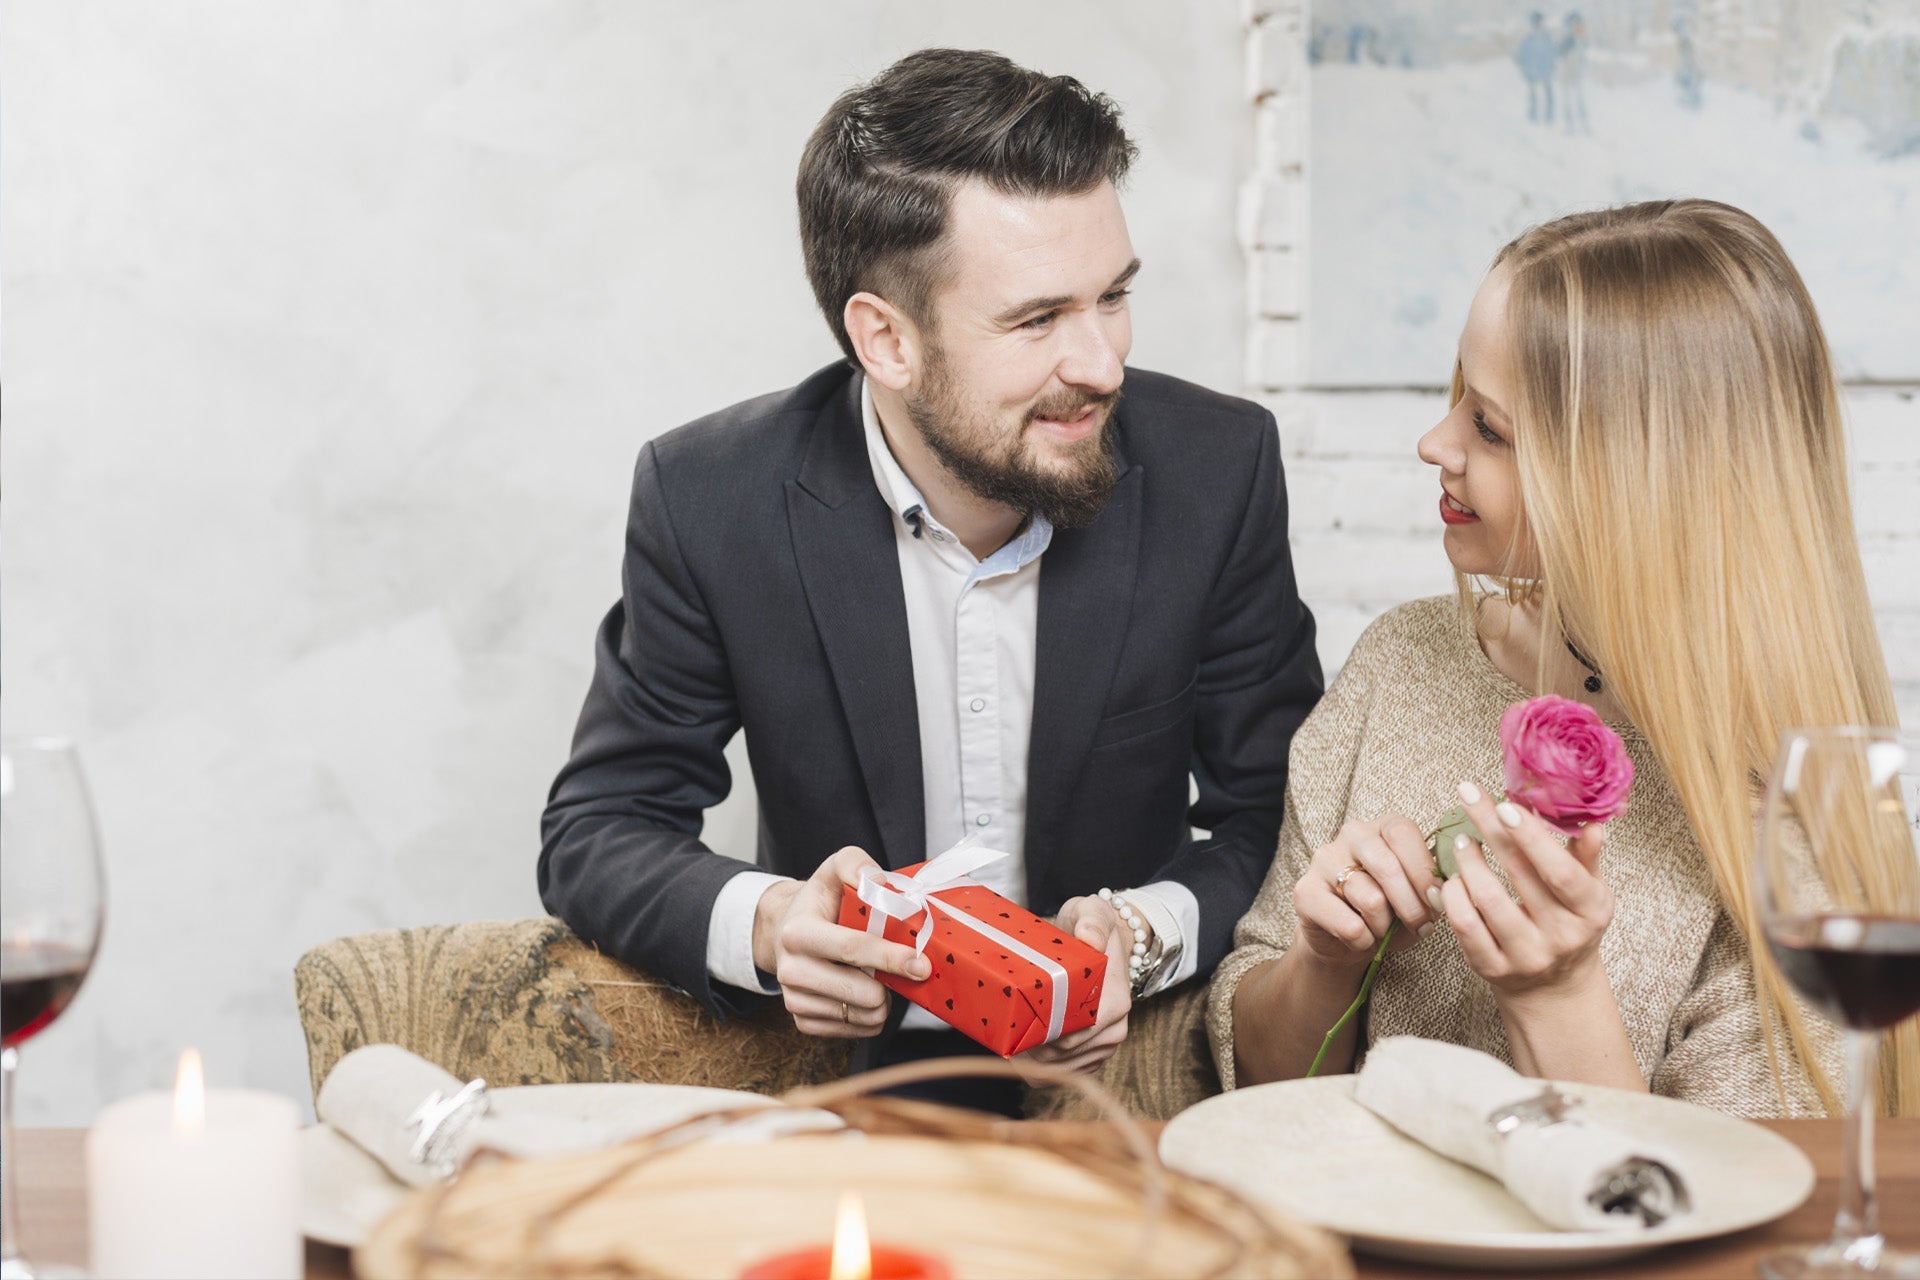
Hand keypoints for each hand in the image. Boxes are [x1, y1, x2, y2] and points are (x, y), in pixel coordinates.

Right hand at [751, 846, 931, 1037]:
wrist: (784, 932)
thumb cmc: (820, 902)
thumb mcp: (833, 869)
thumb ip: (855, 865)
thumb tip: (878, 881)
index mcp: (798, 932)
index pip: (851, 949)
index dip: (890, 957)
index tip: (920, 964)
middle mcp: (791, 970)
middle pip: (863, 992)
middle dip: (893, 982)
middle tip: (905, 967)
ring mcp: (795, 1000)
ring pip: (864, 1016)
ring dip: (884, 999)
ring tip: (880, 976)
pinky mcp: (804, 1023)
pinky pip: (857, 1031)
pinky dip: (871, 1015)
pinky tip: (866, 991)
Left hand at [1017, 895, 1131, 1072]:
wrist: (1106, 942)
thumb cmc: (1092, 927)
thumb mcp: (1093, 911)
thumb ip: (1092, 920)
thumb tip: (1089, 937)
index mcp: (1115, 1002)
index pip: (1071, 1036)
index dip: (1037, 1034)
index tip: (1012, 1020)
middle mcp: (1115, 1029)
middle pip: (1061, 1055)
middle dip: (1029, 1046)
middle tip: (1002, 1026)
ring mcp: (1105, 1046)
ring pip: (1060, 1069)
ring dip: (1031, 1059)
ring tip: (1010, 1034)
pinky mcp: (1094, 1055)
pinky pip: (1062, 1073)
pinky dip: (1039, 1068)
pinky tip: (1022, 1049)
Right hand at [1294, 816, 1443, 969]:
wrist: (1346, 938)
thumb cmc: (1389, 911)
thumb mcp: (1417, 896)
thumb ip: (1430, 889)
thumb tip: (1440, 893)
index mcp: (1382, 827)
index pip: (1403, 834)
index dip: (1423, 871)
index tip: (1436, 901)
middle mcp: (1351, 835)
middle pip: (1387, 866)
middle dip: (1411, 906)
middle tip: (1420, 926)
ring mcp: (1323, 860)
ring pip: (1371, 900)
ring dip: (1386, 927)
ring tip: (1384, 931)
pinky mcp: (1305, 891)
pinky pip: (1348, 925)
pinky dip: (1364, 940)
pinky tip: (1361, 938)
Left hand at [1443, 781, 1612, 997]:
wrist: (1554, 986)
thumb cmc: (1571, 923)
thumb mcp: (1589, 892)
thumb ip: (1586, 857)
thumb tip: (1593, 823)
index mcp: (1590, 911)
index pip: (1561, 871)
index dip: (1532, 837)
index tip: (1505, 805)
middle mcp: (1561, 936)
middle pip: (1518, 875)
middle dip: (1489, 828)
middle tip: (1468, 795)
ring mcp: (1525, 956)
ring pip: (1486, 899)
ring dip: (1467, 861)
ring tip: (1463, 840)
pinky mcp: (1492, 969)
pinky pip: (1463, 925)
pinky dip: (1452, 895)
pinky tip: (1453, 878)